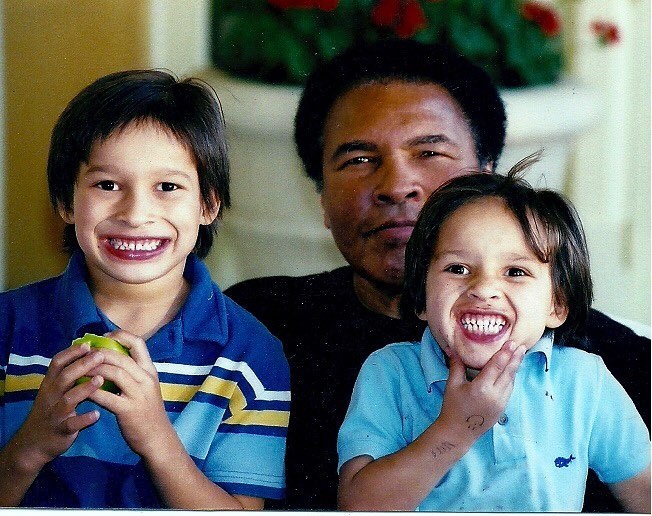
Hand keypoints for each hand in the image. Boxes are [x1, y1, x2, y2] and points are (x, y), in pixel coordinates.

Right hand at [10, 343, 103, 471]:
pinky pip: (72, 424)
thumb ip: (67, 376)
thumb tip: (87, 354)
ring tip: (101, 380)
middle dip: (82, 365)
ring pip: (68, 399)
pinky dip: (84, 419)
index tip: (88, 344)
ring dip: (84, 389)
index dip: (71, 353)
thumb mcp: (53, 392)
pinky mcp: (61, 430)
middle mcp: (50, 397)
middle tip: (100, 356)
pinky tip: (97, 414)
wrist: (33, 444)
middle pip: (64, 377)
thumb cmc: (50, 412)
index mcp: (49, 385)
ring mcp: (54, 414)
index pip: (57, 363)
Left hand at [88, 330, 174, 458]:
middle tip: (84, 353)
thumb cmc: (148, 411)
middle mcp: (146, 379)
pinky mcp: (129, 410)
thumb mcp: (146, 387)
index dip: (120, 336)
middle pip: (121, 357)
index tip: (103, 337)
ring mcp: (138, 394)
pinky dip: (93, 391)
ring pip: (115, 373)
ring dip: (94, 369)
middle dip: (100, 353)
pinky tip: (82, 390)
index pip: (138, 343)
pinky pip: (107, 397)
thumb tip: (111, 358)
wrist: (157, 437)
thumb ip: (133, 372)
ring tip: (79, 369)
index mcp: (149, 370)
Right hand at [439, 340, 525, 436]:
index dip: (505, 353)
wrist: (459, 432)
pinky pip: (509, 389)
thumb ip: (456, 366)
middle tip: (521, 345)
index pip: (497, 366)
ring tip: (519, 355)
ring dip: (515, 367)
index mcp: (482, 388)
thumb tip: (453, 349)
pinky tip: (512, 371)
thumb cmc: (453, 408)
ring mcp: (501, 402)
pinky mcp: (503, 408)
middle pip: (509, 373)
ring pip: (511, 381)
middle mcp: (495, 395)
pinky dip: (511, 378)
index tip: (512, 342)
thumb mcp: (452, 385)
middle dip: (516, 358)